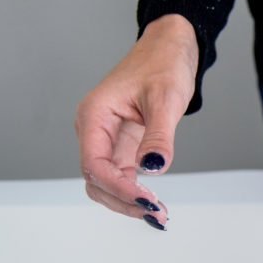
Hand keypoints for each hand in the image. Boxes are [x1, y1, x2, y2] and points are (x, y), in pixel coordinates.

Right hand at [74, 14, 198, 229]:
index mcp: (94, 114)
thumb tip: (153, 167)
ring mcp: (106, 139)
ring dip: (128, 202)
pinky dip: (135, 192)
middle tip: (156, 214)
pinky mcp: (121, 145)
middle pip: (95, 180)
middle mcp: (94, 129)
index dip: (118, 187)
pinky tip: (154, 203)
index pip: (94, 164)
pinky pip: (120, 176)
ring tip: (159, 214)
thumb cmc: (163, 64)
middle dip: (122, 200)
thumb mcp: (165, 98)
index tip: (147, 200)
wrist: (169, 48)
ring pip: (106, 183)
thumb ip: (158, 135)